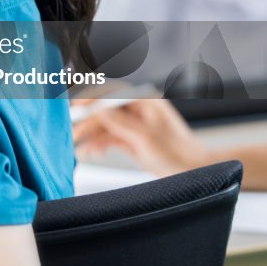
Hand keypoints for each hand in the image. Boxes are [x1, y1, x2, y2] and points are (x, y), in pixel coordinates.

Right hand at [74, 98, 211, 175]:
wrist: (194, 173)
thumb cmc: (180, 155)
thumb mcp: (146, 138)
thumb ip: (120, 122)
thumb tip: (98, 110)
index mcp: (144, 100)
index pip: (111, 92)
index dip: (90, 99)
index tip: (75, 108)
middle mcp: (137, 109)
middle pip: (103, 108)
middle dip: (86, 121)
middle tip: (71, 131)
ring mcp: (133, 123)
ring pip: (103, 124)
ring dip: (90, 135)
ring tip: (78, 147)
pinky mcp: (130, 137)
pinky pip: (108, 136)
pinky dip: (98, 144)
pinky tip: (91, 152)